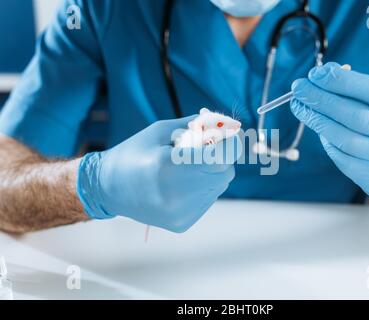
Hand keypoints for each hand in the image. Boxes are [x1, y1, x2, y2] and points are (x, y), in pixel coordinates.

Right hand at [77, 116, 237, 231]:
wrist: (108, 188)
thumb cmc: (133, 154)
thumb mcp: (162, 130)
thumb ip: (197, 126)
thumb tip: (227, 123)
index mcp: (170, 166)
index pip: (222, 156)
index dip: (231, 142)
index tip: (228, 133)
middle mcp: (178, 194)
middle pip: (225, 172)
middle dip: (221, 156)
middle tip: (206, 147)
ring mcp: (181, 213)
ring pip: (219, 186)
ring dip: (212, 172)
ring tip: (187, 166)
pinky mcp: (182, 223)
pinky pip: (207, 199)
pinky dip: (203, 187)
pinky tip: (182, 182)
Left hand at [290, 62, 368, 197]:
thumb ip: (359, 88)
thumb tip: (321, 75)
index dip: (341, 81)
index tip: (315, 74)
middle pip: (356, 117)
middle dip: (321, 100)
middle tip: (299, 89)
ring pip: (345, 141)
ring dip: (317, 121)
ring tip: (300, 107)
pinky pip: (343, 160)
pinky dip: (328, 143)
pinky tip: (319, 130)